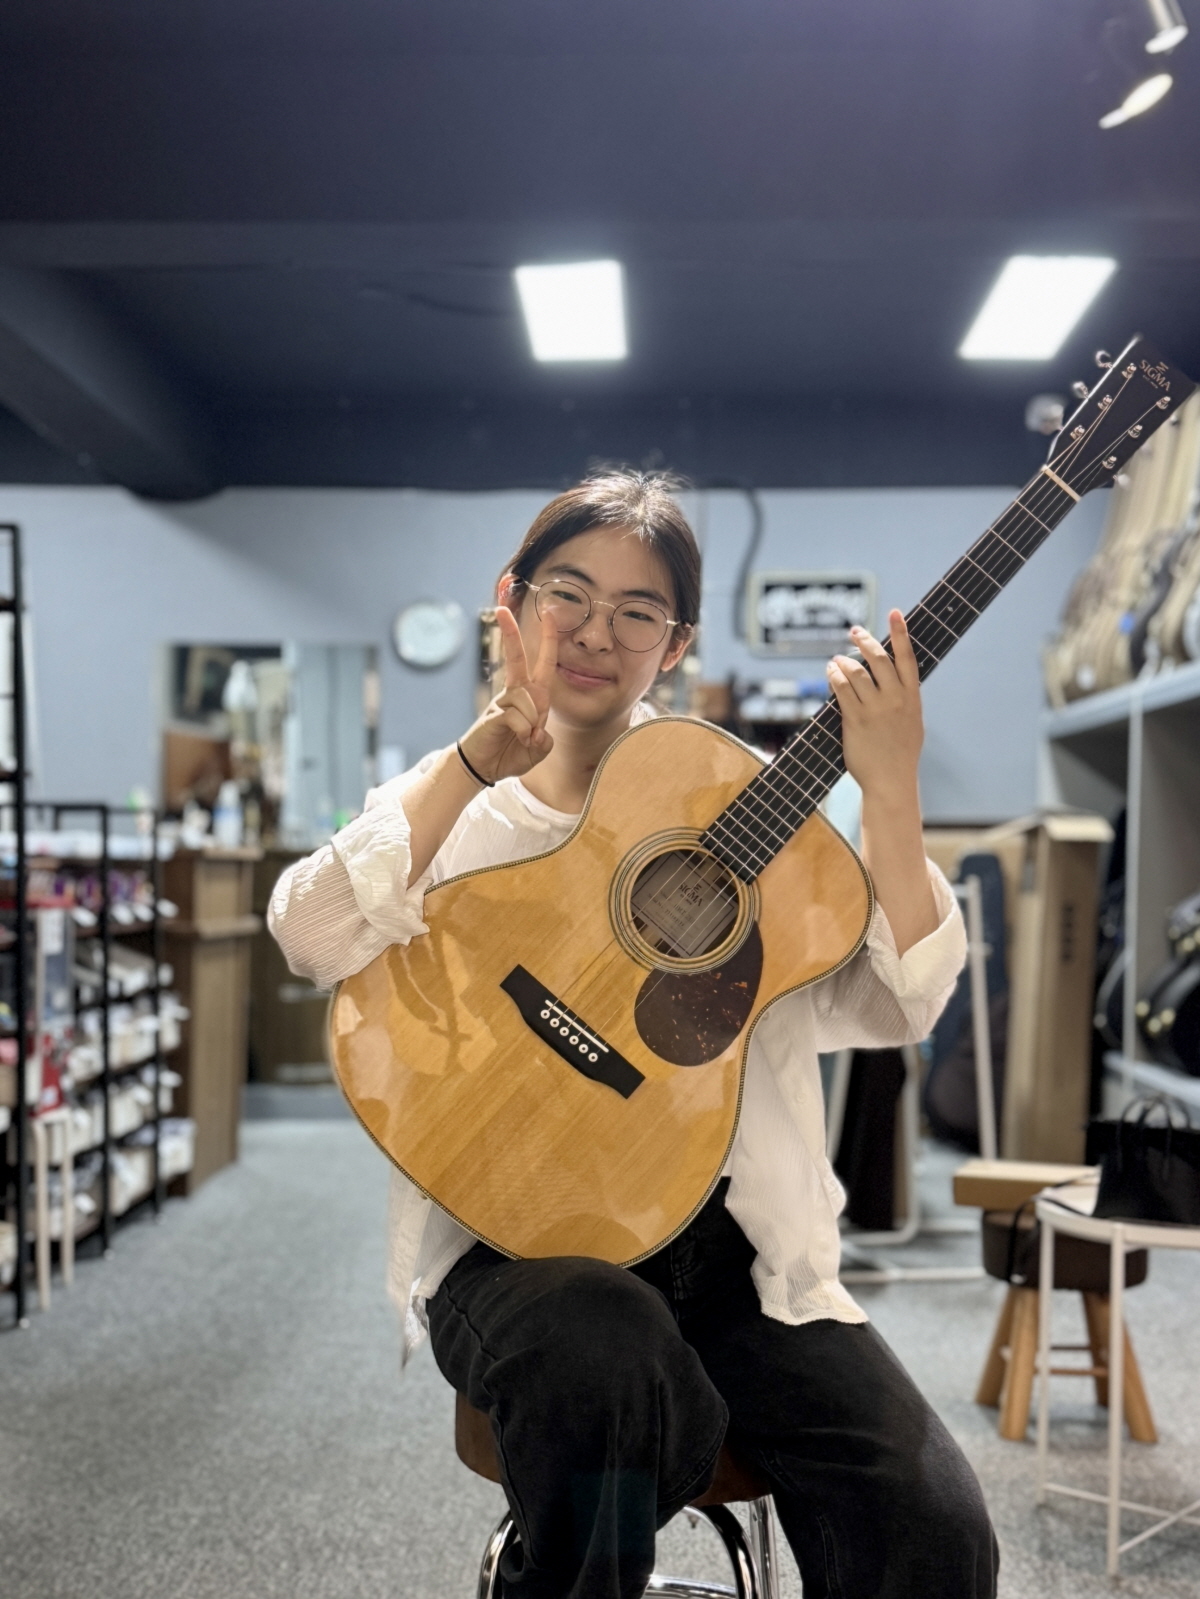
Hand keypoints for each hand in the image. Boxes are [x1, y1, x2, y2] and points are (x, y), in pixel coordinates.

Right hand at [458, 604, 557, 781]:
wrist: (483, 768)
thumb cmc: (509, 754)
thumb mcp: (538, 749)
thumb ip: (545, 738)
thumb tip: (537, 728)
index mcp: (530, 696)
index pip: (542, 664)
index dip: (547, 640)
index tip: (548, 615)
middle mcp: (515, 693)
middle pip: (517, 658)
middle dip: (510, 633)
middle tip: (501, 609)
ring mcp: (502, 702)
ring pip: (529, 701)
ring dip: (533, 724)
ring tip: (524, 739)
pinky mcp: (494, 714)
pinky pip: (518, 717)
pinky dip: (524, 732)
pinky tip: (517, 740)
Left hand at [826, 610, 923, 803]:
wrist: (891, 781)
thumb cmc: (901, 754)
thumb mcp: (912, 723)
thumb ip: (905, 701)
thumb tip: (896, 683)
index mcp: (912, 698)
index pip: (907, 658)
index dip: (901, 633)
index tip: (895, 613)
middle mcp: (895, 699)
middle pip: (878, 658)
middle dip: (864, 640)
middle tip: (854, 631)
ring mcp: (874, 709)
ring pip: (856, 671)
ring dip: (844, 660)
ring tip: (836, 658)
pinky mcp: (855, 719)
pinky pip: (841, 688)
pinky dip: (834, 675)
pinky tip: (830, 671)